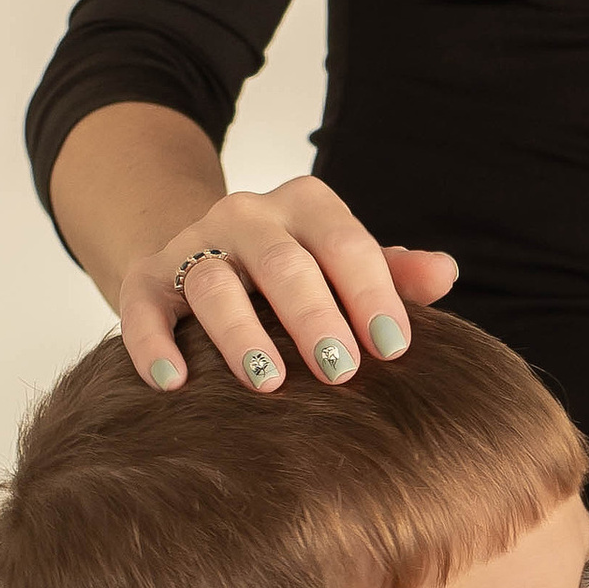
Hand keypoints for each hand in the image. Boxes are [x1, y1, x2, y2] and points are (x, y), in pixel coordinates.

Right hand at [126, 175, 456, 395]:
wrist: (201, 255)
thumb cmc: (299, 271)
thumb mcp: (347, 264)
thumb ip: (395, 272)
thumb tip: (445, 274)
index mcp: (307, 205)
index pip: (346, 243)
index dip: (372, 294)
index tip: (394, 349)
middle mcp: (247, 215)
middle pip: (283, 263)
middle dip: (313, 317)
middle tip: (341, 371)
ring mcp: (191, 244)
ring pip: (213, 282)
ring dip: (240, 333)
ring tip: (268, 381)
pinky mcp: (144, 278)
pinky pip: (144, 306)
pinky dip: (154, 344)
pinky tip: (175, 382)